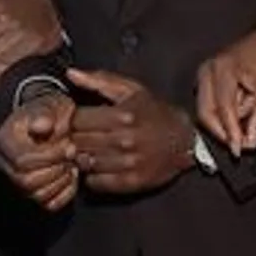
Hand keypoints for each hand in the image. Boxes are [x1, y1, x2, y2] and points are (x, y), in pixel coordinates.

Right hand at [0, 92, 77, 210]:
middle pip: (26, 182)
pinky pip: (49, 203)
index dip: (49, 156)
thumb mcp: (49, 105)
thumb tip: (42, 126)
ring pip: (36, 195)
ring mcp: (18, 180)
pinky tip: (72, 175)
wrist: (52, 118)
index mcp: (4, 141)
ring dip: (61, 181)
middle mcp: (5, 164)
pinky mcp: (34, 191)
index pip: (22, 161)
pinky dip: (65, 193)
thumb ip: (45, 114)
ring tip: (71, 164)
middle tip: (72, 154)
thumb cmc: (49, 111)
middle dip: (55, 170)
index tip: (69, 145)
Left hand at [68, 69, 196, 193]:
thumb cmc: (154, 112)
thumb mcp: (132, 90)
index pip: (77, 120)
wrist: (185, 139)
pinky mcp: (131, 182)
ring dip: (85, 157)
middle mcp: (125, 139)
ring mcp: (128, 163)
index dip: (74, 119)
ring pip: (85, 163)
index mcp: (123, 114)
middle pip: (78, 142)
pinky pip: (95, 182)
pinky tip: (102, 165)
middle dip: (77, 138)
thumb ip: (99, 80)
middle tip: (85, 136)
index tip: (81, 120)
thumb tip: (70, 73)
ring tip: (94, 150)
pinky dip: (93, 175)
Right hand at [197, 25, 255, 154]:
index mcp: (222, 69)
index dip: (231, 133)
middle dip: (225, 130)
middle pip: (207, 113)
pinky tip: (244, 97)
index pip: (223, 109)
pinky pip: (212, 103)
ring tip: (251, 101)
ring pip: (209, 110)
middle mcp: (207, 69)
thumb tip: (249, 143)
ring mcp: (205, 72)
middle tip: (243, 142)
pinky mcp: (207, 76)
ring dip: (230, 116)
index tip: (238, 151)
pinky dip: (227, 109)